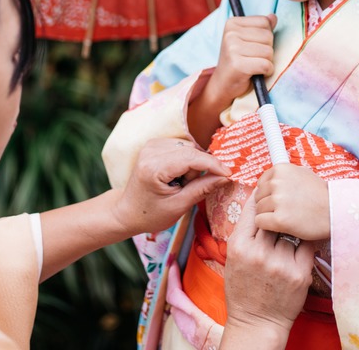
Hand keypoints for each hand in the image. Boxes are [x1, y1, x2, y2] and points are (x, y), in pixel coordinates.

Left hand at [111, 137, 230, 235]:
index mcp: (153, 167)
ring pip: (188, 147)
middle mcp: (151, 151)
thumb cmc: (151, 214)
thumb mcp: (179, 206)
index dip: (213, 165)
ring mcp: (151, 145)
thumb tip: (226, 177)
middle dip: (199, 168)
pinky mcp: (154, 144)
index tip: (230, 173)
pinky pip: (182, 146)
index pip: (191, 158)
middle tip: (189, 187)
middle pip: (191, 150)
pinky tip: (177, 175)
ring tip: (180, 183)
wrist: (128, 211)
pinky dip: (186, 160)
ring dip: (192, 164)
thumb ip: (202, 189)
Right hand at [203, 13, 277, 108]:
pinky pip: (266, 65)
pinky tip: (256, 73)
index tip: (252, 46)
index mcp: (232, 23)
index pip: (265, 22)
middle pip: (268, 36)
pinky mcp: (237, 64)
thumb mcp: (247, 40)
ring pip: (269, 51)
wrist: (223, 84)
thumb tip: (273, 17)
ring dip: (266, 62)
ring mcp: (232, 48)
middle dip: (267, 50)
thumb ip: (260, 28)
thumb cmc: (238, 61)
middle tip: (253, 58)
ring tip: (253, 65)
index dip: (265, 37)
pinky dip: (266, 71)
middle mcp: (230, 33)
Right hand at [220, 193, 314, 349]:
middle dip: (276, 215)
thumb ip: (244, 232)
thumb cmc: (243, 288)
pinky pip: (306, 245)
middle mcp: (260, 253)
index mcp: (239, 246)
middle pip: (273, 217)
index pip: (252, 211)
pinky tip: (299, 245)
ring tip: (289, 234)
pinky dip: (303, 243)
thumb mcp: (233, 257)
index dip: (260, 201)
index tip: (265, 197)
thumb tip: (256, 202)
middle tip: (281, 213)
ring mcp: (281, 263)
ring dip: (290, 229)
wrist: (257, 322)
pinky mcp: (300, 273)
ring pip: (290, 230)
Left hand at [251, 163, 330, 240]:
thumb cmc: (321, 195)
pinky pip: (260, 222)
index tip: (278, 200)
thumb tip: (267, 180)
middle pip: (258, 197)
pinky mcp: (279, 219)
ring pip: (258, 210)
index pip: (261, 183)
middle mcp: (277, 182)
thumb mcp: (303, 174)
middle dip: (267, 205)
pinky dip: (268, 226)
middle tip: (283, 211)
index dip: (268, 194)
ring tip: (286, 217)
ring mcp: (277, 200)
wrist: (336, 212)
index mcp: (281, 169)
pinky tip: (281, 226)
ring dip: (269, 216)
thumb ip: (284, 176)